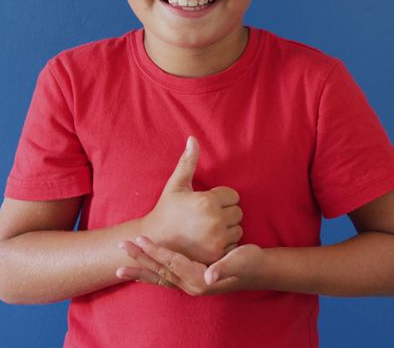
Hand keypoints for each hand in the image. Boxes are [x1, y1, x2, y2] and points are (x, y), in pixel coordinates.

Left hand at [117, 236, 265, 295]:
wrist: (258, 271)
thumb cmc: (250, 262)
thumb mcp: (241, 260)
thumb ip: (224, 268)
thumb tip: (209, 276)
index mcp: (200, 279)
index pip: (172, 263)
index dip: (156, 251)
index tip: (140, 239)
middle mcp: (192, 286)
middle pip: (160, 272)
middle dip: (140, 260)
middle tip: (121, 248)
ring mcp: (189, 286)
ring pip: (159, 278)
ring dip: (140, 270)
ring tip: (120, 267)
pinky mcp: (190, 282)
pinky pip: (165, 280)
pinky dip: (150, 276)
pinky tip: (140, 272)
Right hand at [140, 136, 243, 264]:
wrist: (156, 241)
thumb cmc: (167, 210)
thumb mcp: (176, 184)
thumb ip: (188, 161)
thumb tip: (193, 138)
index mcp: (208, 201)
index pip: (233, 196)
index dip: (221, 198)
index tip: (205, 204)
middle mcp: (215, 220)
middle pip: (238, 212)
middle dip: (226, 213)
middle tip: (207, 217)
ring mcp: (217, 240)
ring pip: (238, 229)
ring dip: (227, 229)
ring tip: (208, 229)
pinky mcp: (217, 255)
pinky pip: (234, 245)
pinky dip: (225, 244)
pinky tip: (209, 242)